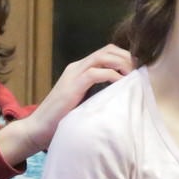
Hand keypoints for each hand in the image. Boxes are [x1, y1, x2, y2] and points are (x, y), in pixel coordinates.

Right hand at [0, 44, 132, 164]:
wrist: (38, 129)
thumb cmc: (61, 120)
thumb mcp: (83, 103)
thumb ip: (97, 95)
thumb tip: (120, 97)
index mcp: (79, 70)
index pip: (106, 53)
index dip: (124, 56)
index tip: (139, 68)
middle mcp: (76, 67)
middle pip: (107, 50)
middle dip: (127, 56)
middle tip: (141, 69)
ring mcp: (73, 74)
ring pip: (103, 56)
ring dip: (122, 63)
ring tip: (134, 75)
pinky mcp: (73, 85)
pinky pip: (97, 72)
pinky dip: (112, 76)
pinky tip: (121, 84)